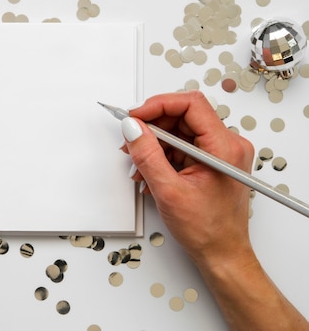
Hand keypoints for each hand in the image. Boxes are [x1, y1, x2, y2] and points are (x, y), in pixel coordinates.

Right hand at [120, 91, 254, 266]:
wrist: (222, 253)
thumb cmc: (207, 230)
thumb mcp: (169, 191)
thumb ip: (148, 155)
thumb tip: (132, 128)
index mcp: (224, 148)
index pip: (190, 105)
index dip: (158, 105)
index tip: (135, 116)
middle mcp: (227, 145)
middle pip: (183, 116)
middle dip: (152, 126)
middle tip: (130, 139)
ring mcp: (220, 152)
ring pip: (180, 130)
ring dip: (154, 143)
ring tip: (139, 164)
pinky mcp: (212, 160)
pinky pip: (182, 145)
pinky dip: (162, 154)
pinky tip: (150, 171)